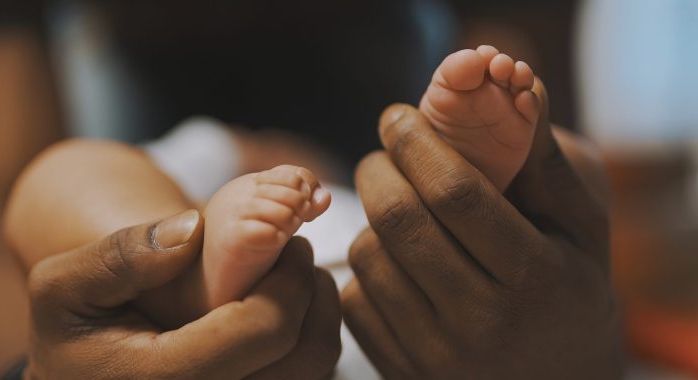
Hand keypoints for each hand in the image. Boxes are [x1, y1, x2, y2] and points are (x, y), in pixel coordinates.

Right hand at [25, 210, 340, 378]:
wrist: (80, 375)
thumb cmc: (71, 329)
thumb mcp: (63, 286)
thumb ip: (121, 256)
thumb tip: (191, 230)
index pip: (264, 329)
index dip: (289, 277)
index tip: (287, 239)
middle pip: (305, 355)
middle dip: (311, 292)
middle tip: (298, 252)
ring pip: (316, 371)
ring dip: (320, 317)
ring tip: (298, 279)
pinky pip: (307, 379)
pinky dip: (311, 341)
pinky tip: (288, 310)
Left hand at [342, 81, 621, 378]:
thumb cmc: (569, 292)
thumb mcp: (578, 229)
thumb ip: (545, 161)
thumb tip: (519, 85)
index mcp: (534, 277)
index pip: (454, 191)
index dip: (415, 142)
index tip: (396, 117)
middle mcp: (483, 322)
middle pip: (399, 219)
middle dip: (377, 168)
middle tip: (383, 154)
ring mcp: (437, 356)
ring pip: (367, 257)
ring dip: (371, 219)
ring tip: (397, 211)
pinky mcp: (403, 371)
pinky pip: (354, 300)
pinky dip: (366, 269)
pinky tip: (393, 260)